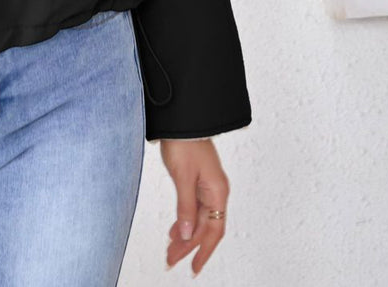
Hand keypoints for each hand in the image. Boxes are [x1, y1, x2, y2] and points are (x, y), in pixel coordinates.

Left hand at [159, 139, 229, 275]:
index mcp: (217, 192)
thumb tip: (188, 234)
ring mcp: (207, 187)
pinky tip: (175, 230)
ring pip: (199, 219)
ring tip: (170, 250)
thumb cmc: (184, 143)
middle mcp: (216, 192)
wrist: (182, 119)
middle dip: (189, 246)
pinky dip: (184, 220)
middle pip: (205, 227)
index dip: (203, 251)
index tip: (193, 267)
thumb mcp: (183, 176)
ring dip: (185, 235)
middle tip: (171, 260)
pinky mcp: (197, 181)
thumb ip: (186, 206)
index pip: (213, 231)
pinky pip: (194, 208)